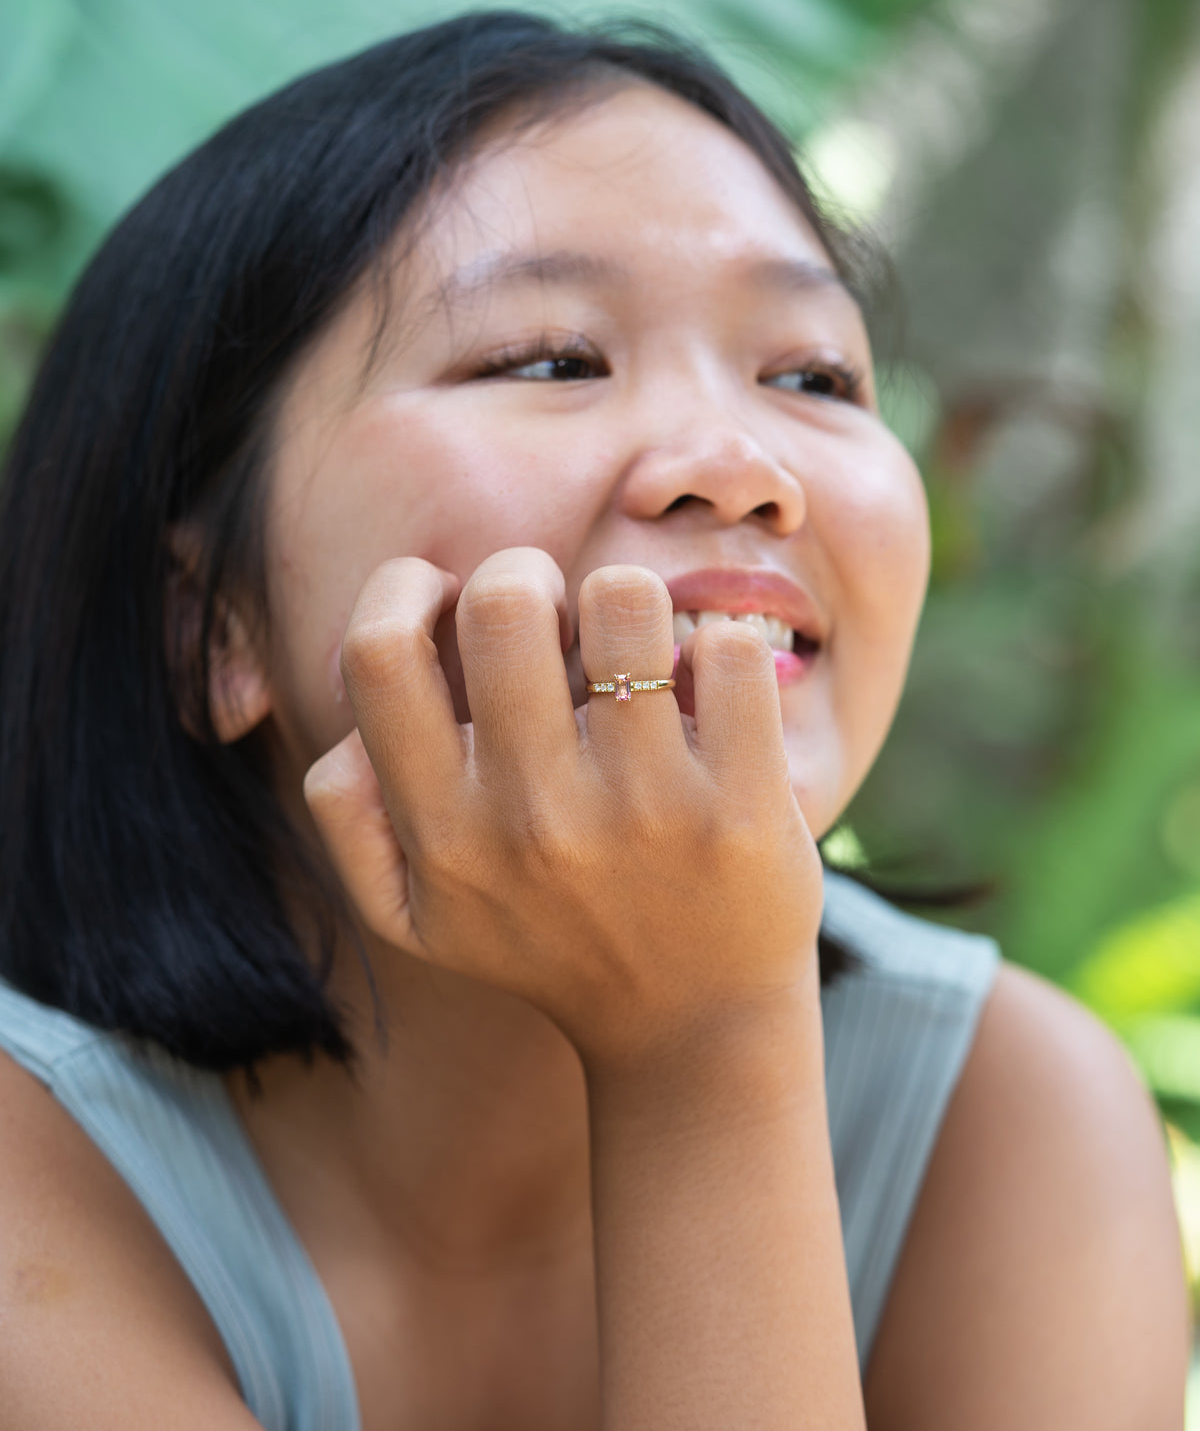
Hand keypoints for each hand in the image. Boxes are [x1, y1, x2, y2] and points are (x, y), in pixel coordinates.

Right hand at [304, 547, 823, 1069]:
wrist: (692, 1034)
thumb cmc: (550, 942)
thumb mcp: (415, 914)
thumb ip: (350, 814)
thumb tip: (351, 715)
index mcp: (444, 835)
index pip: (379, 654)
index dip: (405, 589)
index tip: (448, 604)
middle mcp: (534, 820)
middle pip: (502, 600)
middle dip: (527, 575)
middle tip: (556, 617)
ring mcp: (643, 809)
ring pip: (623, 597)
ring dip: (625, 600)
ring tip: (633, 652)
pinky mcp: (741, 804)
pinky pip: (725, 649)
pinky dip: (718, 648)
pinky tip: (708, 696)